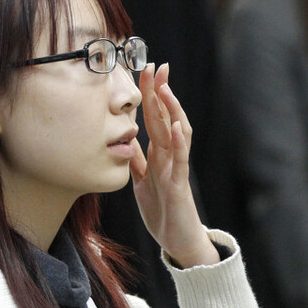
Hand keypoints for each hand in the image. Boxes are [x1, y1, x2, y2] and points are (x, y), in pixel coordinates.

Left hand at [129, 64, 217, 267]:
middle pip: (166, 117)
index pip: (155, 117)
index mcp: (159, 153)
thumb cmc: (163, 211)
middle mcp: (170, 156)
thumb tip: (126, 140)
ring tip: (165, 88)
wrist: (178, 241)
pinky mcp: (180, 185)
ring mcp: (176, 169)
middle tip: (158, 66)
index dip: (150, 94)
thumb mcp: (142, 183)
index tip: (145, 69)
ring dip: (172, 109)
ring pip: (176, 133)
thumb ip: (137, 161)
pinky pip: (181, 161)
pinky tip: (178, 126)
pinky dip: (180, 142)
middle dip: (160, 92)